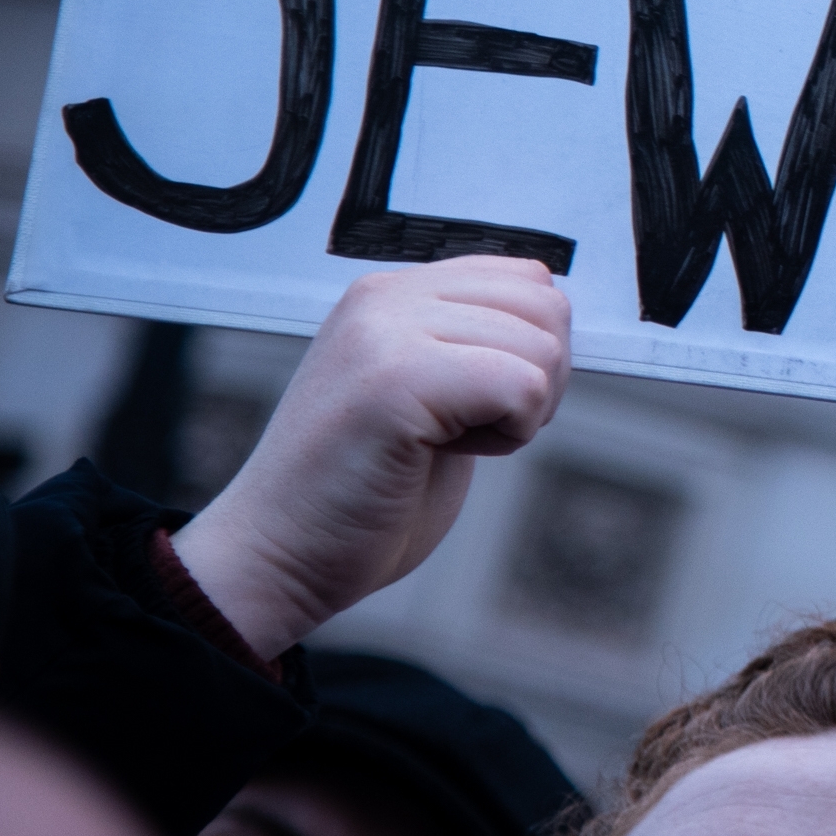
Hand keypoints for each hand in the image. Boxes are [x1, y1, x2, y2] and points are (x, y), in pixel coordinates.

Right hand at [172, 258, 570, 659]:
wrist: (277, 557)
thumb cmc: (361, 492)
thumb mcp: (429, 393)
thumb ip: (475, 344)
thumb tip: (557, 318)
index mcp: (391, 293)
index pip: (527, 278)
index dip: (532, 350)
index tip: (477, 402)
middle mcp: (385, 297)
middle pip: (547, 307)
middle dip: (538, 379)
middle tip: (469, 428)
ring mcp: (385, 332)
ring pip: (542, 349)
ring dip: (520, 413)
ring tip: (443, 442)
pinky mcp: (396, 378)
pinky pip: (523, 386)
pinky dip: (508, 435)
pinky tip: (442, 455)